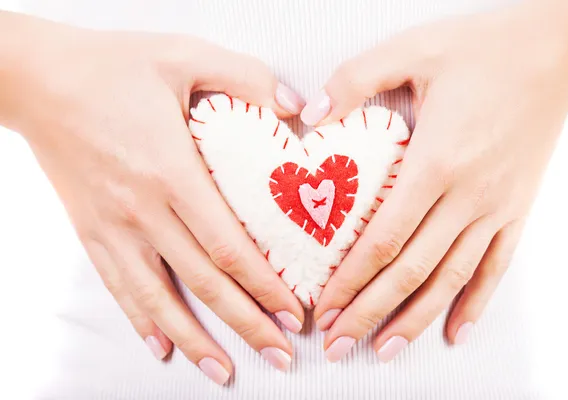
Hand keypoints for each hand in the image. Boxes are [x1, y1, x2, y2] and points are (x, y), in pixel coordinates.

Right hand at [3, 14, 305, 382]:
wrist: (37, 80)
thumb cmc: (112, 66)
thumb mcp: (184, 54)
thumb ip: (247, 77)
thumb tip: (296, 107)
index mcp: (172, 170)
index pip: (229, 246)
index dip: (264, 286)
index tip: (293, 313)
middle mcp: (143, 210)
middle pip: (204, 282)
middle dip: (247, 325)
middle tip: (280, 356)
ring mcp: (113, 226)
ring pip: (159, 298)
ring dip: (197, 341)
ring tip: (228, 373)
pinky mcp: (91, 231)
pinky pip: (119, 286)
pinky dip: (142, 321)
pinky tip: (162, 347)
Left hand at [306, 1, 567, 361]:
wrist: (555, 53)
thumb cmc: (483, 50)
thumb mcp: (411, 49)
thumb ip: (354, 80)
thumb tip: (310, 115)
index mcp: (435, 161)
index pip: (383, 238)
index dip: (351, 279)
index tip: (325, 308)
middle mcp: (466, 196)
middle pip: (411, 270)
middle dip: (370, 313)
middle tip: (338, 346)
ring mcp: (495, 208)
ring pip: (450, 278)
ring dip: (414, 319)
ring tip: (384, 351)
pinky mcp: (516, 209)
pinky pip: (495, 267)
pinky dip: (475, 302)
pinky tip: (456, 332)